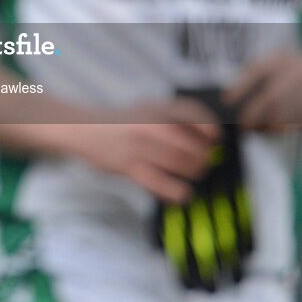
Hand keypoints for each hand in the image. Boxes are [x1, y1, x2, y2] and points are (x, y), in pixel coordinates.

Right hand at [70, 98, 220, 202]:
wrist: (86, 130)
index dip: (209, 126)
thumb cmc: (123, 123)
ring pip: (179, 162)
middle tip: (206, 162)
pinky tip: (183, 193)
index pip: (191, 112)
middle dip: (204, 156)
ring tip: (196, 175)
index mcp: (155, 107)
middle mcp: (149, 124)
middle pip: (190, 141)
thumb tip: (209, 137)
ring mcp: (139, 146)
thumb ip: (173, 117)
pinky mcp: (129, 167)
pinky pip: (159, 183)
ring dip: (195, 172)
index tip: (216, 137)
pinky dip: (176, 191)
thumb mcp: (147, 109)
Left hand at [224, 50, 301, 132]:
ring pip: (286, 116)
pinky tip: (281, 129)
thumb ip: (257, 75)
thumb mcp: (279, 63)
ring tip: (260, 130)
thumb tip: (230, 98)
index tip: (226, 101)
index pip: (257, 70)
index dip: (240, 86)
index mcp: (281, 59)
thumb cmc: (295, 71)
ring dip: (269, 127)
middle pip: (273, 97)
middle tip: (242, 126)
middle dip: (254, 114)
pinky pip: (297, 125)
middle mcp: (297, 73)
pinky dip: (286, 130)